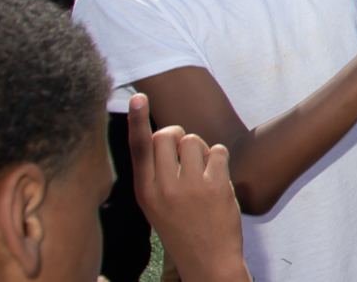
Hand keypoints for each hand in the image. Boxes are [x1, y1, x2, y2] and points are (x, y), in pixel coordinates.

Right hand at [127, 94, 250, 281]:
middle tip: (187, 155)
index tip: (137, 97)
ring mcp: (189, 187)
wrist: (208, 260)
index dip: (137, 121)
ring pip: (193, 139)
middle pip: (167, 134)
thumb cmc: (183, 227)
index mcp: (144, 192)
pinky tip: (217, 180)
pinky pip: (217, 151)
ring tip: (202, 172)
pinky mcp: (214, 186)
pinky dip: (219, 159)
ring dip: (201, 149)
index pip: (137, 149)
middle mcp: (162, 188)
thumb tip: (161, 135)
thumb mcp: (157, 205)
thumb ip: (155, 174)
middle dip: (179, 136)